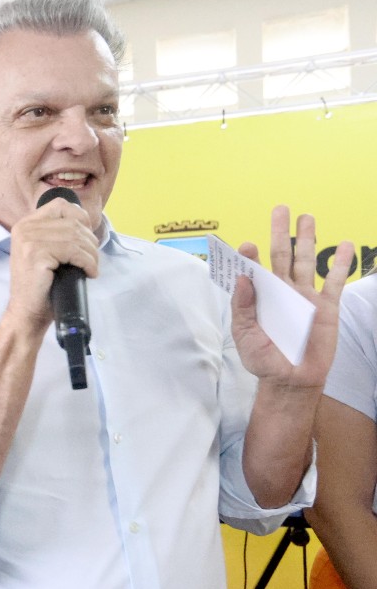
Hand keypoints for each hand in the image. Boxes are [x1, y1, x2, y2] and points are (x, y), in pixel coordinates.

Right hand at [4, 198, 99, 330]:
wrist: (27, 313)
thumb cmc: (41, 286)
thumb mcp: (45, 252)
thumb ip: (57, 234)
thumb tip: (86, 223)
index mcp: (25, 225)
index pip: (61, 206)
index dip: (80, 218)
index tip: (86, 239)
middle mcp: (24, 228)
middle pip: (73, 222)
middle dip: (90, 242)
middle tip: (92, 261)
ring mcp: (29, 241)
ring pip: (76, 237)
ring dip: (92, 254)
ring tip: (91, 268)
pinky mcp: (36, 255)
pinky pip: (74, 251)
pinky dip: (88, 262)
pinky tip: (88, 273)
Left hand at [232, 206, 352, 387]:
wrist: (291, 380)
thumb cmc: (263, 359)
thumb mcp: (245, 335)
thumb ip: (243, 306)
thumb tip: (242, 277)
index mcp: (260, 296)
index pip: (253, 269)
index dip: (249, 256)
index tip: (248, 245)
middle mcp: (282, 291)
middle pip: (281, 254)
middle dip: (280, 231)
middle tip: (281, 209)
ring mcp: (305, 296)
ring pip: (307, 260)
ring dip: (307, 238)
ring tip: (307, 217)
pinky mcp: (326, 306)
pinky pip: (334, 280)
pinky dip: (341, 262)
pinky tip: (345, 244)